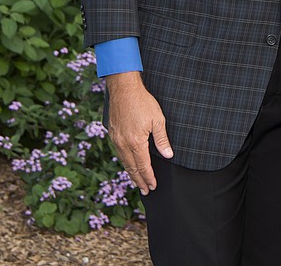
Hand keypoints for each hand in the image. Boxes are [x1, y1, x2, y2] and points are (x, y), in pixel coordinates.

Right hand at [105, 71, 173, 194]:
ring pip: (124, 161)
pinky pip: (119, 152)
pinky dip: (125, 161)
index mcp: (136, 142)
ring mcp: (116, 139)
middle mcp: (123, 144)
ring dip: (131, 172)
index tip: (152, 186)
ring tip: (137, 181)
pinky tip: (128, 163)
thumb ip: (162, 140)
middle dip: (139, 180)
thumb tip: (168, 155)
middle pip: (131, 168)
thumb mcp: (158, 120)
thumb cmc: (142, 102)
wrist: (123, 88)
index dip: (149, 177)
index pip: (143, 166)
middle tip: (145, 191)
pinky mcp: (112, 133)